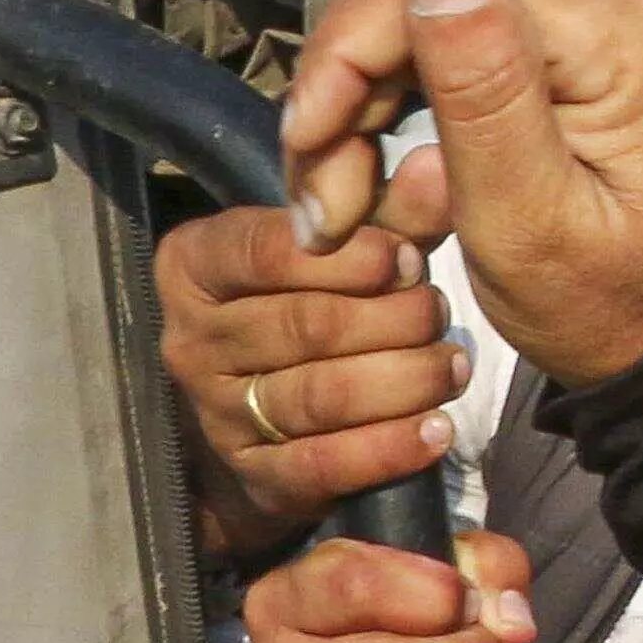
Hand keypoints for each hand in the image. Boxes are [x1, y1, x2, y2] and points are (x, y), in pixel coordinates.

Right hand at [159, 204, 470, 558]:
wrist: (287, 415)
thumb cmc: (327, 303)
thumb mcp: (353, 249)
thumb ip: (394, 211)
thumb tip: (439, 166)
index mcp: (196, 265)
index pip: (265, 249)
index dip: (350, 256)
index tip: (406, 260)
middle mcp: (192, 340)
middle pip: (306, 325)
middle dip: (392, 319)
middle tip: (439, 314)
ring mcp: (217, 413)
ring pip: (321, 394)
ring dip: (404, 380)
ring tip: (451, 366)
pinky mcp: (255, 476)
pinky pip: (323, 464)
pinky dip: (389, 448)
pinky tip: (435, 430)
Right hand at [284, 0, 642, 386]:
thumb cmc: (610, 298)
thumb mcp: (532, 222)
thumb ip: (484, 96)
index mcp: (620, 20)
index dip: (347, 52)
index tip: (308, 150)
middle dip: (344, 88)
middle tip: (326, 201)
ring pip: (412, 7)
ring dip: (358, 104)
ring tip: (343, 204)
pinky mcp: (561, 26)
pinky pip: (441, 33)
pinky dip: (392, 102)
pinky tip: (376, 175)